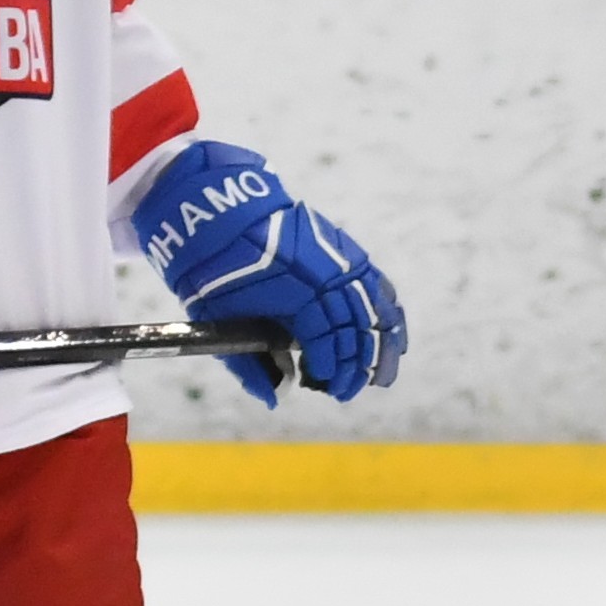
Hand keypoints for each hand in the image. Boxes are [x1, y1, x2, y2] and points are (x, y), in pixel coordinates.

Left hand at [135, 140, 407, 404]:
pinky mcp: (343, 248)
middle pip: (356, 330)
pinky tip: (393, 328)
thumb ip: (248, 363)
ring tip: (384, 371)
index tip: (327, 388)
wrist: (218, 210)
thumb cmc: (212, 266)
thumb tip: (275, 395)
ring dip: (382, 342)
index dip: (331, 369)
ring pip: (375, 307)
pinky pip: (375, 281)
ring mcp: (339, 260)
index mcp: (296, 297)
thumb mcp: (219, 319)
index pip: (327, 343)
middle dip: (357, 365)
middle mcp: (327, 278)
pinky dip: (386, 307)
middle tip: (349, 390)